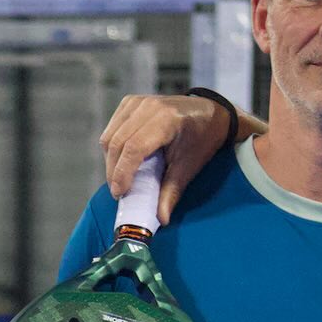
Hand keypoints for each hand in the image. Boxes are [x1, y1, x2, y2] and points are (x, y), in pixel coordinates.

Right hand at [100, 93, 232, 224]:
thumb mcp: (190, 167)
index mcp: (166, 120)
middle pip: (118, 142)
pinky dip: (113, 147)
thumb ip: (172, 192)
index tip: (119, 194)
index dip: (122, 173)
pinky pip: (113, 128)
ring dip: (111, 161)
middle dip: (114, 171)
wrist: (211, 114)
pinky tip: (122, 162)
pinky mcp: (131, 102)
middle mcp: (149, 107)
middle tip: (119, 193)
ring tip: (120, 180)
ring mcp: (138, 101)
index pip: (134, 148)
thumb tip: (161, 219)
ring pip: (111, 136)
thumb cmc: (202, 140)